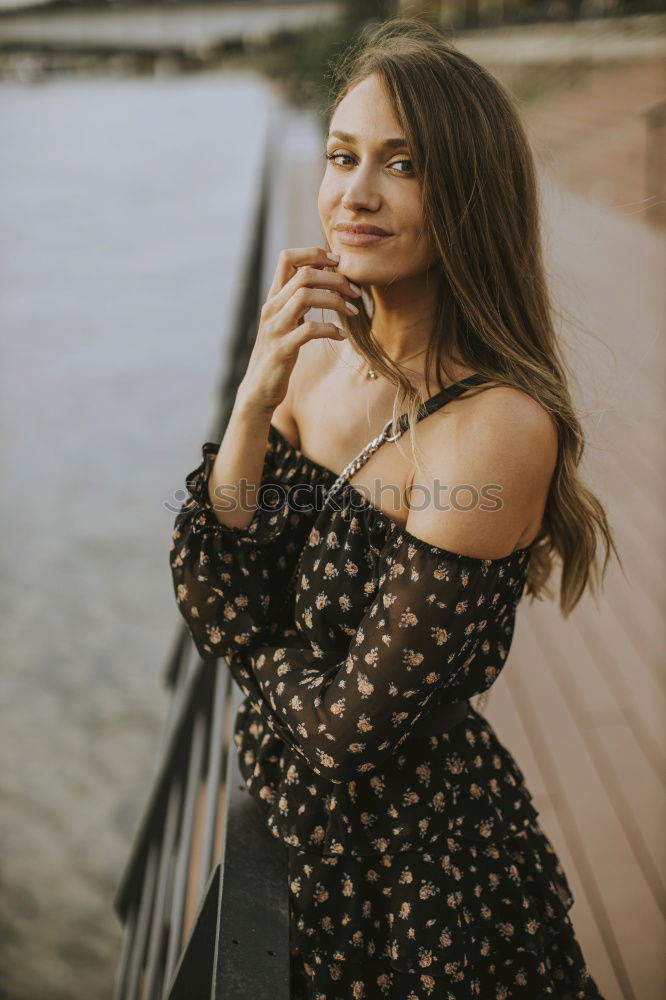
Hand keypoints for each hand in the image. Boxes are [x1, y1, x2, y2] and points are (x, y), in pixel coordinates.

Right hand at [237, 246, 361, 413]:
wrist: (259, 387)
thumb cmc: (280, 352)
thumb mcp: (288, 320)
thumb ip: (300, 298)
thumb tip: (323, 275)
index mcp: (274, 297)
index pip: (287, 257)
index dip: (314, 254)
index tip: (338, 263)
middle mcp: (272, 307)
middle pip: (303, 275)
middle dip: (335, 278)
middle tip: (355, 291)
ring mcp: (275, 328)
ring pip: (305, 296)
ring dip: (335, 300)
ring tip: (352, 310)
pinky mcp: (282, 349)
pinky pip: (308, 330)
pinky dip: (330, 329)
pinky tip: (341, 335)